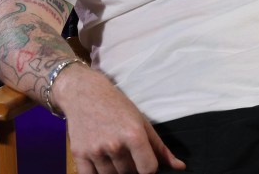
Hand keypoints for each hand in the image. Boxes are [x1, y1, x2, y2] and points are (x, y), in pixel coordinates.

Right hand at [53, 64, 185, 172]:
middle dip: (132, 168)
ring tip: (114, 155)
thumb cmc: (116, 106)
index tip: (145, 162)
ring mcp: (95, 151)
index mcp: (133, 135)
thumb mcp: (142, 121)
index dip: (149, 169)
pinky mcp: (78, 154)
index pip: (148, 170)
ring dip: (115, 171)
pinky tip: (102, 162)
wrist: (84, 93)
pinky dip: (97, 173)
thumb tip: (179, 166)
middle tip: (127, 153)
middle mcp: (114, 144)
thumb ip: (160, 147)